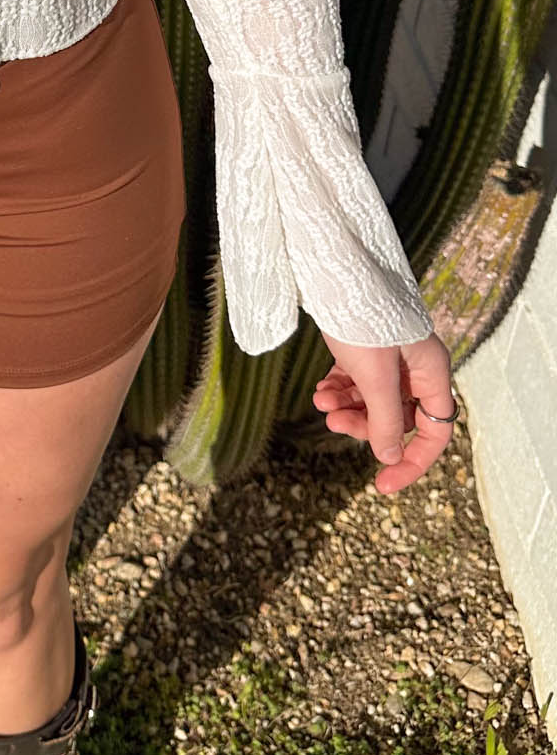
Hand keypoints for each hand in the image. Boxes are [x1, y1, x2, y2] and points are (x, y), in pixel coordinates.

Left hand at [312, 328, 457, 492]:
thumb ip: (385, 419)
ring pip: (373, 400)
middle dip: (366, 425)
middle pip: (398, 417)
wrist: (337, 270)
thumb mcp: (375, 376)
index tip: (382, 484)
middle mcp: (416, 367)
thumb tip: (390, 456)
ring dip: (347, 407)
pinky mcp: (366, 347)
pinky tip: (320, 390)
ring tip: (320, 402)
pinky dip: (339, 389)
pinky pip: (357, 381)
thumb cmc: (363, 319)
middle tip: (333, 422)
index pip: (434, 432)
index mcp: (432, 373)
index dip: (412, 461)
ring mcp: (391, 357)